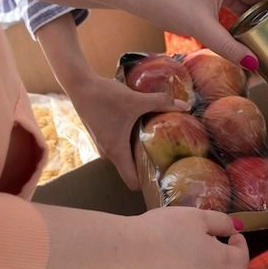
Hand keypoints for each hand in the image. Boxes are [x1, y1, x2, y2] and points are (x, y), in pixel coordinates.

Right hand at [64, 74, 189, 189]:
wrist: (80, 85)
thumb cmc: (105, 97)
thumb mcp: (136, 100)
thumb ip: (161, 103)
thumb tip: (186, 106)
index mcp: (116, 152)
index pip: (133, 181)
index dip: (149, 183)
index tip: (165, 177)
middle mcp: (109, 153)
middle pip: (133, 169)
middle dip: (150, 165)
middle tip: (171, 156)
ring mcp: (104, 145)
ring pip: (128, 155)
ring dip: (142, 150)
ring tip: (161, 141)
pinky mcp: (103, 135)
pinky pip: (122, 145)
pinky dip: (133, 141)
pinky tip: (145, 128)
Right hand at [118, 207, 249, 268]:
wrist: (125, 252)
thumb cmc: (164, 230)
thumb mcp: (196, 216)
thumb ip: (221, 222)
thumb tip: (234, 228)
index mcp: (216, 262)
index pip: (241, 260)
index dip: (240, 246)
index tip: (230, 235)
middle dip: (220, 260)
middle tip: (204, 241)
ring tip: (180, 250)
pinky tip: (160, 262)